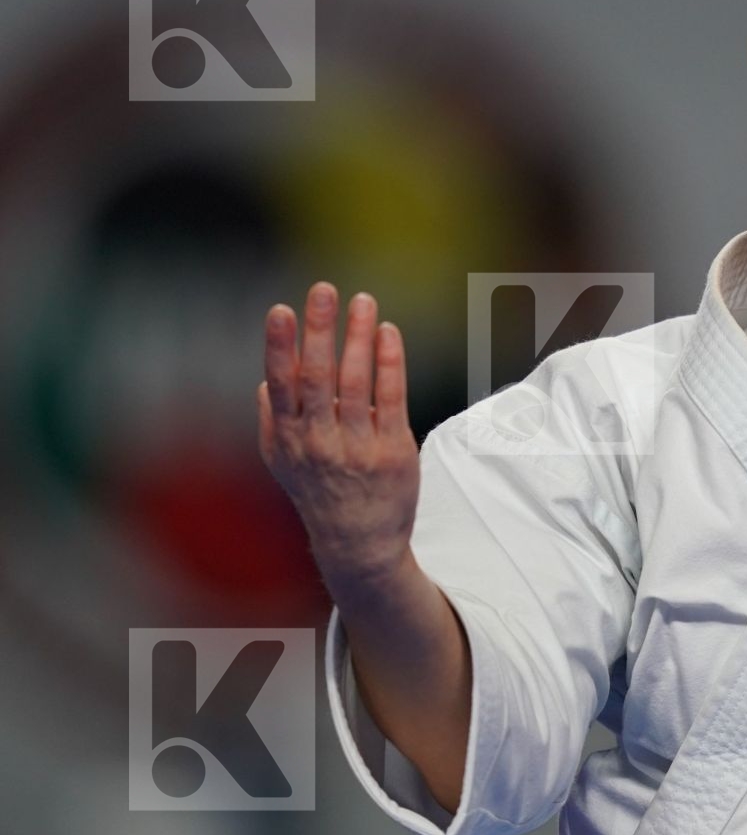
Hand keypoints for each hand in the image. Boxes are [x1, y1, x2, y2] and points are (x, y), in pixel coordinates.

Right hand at [259, 282, 419, 591]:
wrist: (359, 544)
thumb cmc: (320, 494)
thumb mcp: (284, 462)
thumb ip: (273, 421)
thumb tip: (265, 381)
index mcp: (289, 438)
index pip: (282, 385)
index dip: (280, 346)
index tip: (280, 310)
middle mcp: (319, 441)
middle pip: (318, 377)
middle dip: (320, 330)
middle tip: (324, 290)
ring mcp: (358, 446)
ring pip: (356, 383)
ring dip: (358, 337)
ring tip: (362, 301)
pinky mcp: (393, 450)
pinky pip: (392, 399)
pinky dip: (389, 363)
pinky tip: (388, 333)